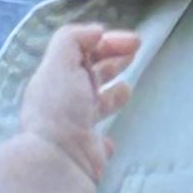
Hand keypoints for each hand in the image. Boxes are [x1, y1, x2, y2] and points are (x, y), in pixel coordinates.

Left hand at [20, 24, 141, 181]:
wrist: (59, 160)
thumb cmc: (60, 108)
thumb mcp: (60, 63)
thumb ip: (74, 40)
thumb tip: (96, 32)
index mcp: (57, 77)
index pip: (83, 51)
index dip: (108, 42)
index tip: (133, 42)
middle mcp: (66, 100)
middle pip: (91, 74)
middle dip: (112, 60)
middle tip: (135, 52)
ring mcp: (78, 127)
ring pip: (98, 105)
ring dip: (112, 94)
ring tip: (127, 88)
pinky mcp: (89, 152)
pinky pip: (100, 141)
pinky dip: (107, 135)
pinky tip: (112, 136)